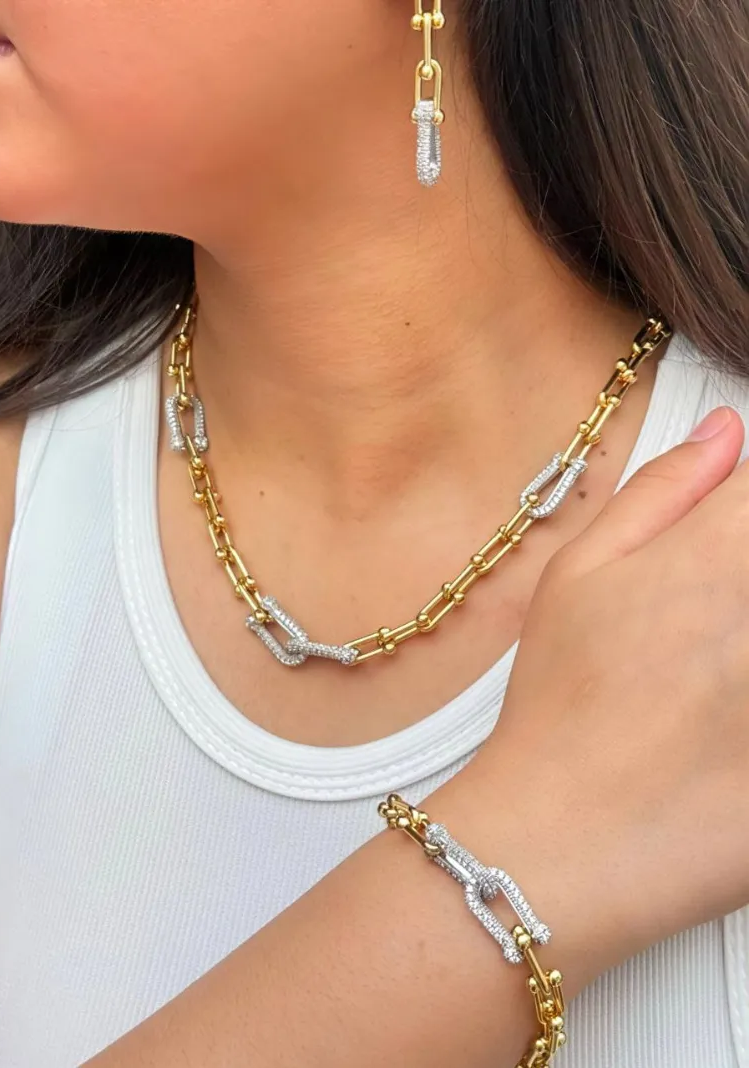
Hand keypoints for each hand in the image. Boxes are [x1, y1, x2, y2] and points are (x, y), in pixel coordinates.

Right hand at [480, 406, 748, 968]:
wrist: (566, 839)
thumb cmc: (562, 707)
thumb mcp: (578, 575)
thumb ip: (664, 491)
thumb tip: (727, 430)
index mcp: (721, 554)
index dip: (737, 524)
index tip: (712, 566)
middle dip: (736, 591)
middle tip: (702, 638)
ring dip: (740, 652)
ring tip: (709, 678)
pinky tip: (721, 720)